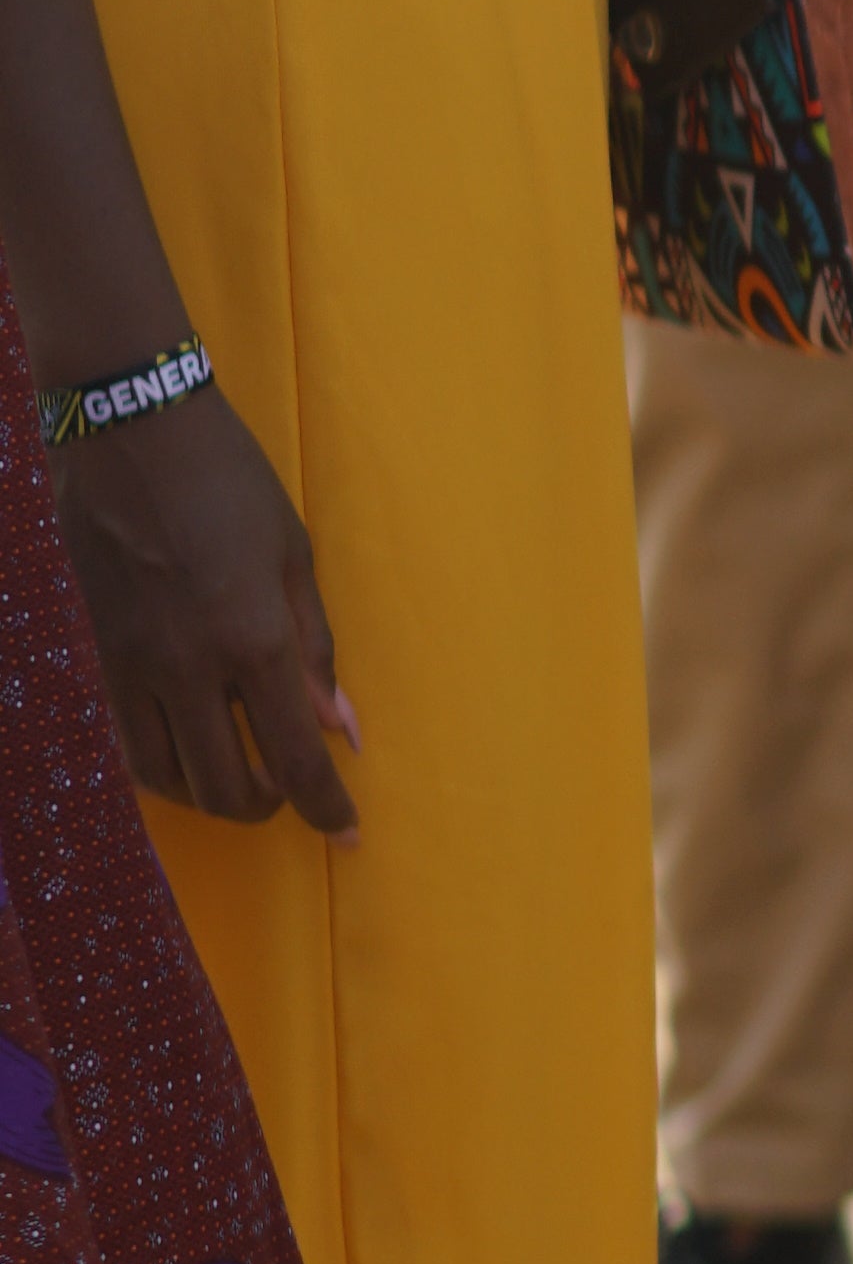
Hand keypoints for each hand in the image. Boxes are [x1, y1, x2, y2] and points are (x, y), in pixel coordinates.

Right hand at [61, 382, 352, 833]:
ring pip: (165, 776)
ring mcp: (130, 665)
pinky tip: (185, 744)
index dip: (325, 807)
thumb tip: (340, 726)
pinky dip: (161, 762)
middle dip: (264, 806)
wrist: (126, 431)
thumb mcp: (294, 555)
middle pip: (222, 787)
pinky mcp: (94, 654)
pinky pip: (125, 739)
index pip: (293, 756)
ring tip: (237, 774)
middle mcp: (187, 667)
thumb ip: (314, 649)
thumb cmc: (227, 481)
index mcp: (251, 639)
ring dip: (207, 793)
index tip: (347, 832)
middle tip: (288, 792)